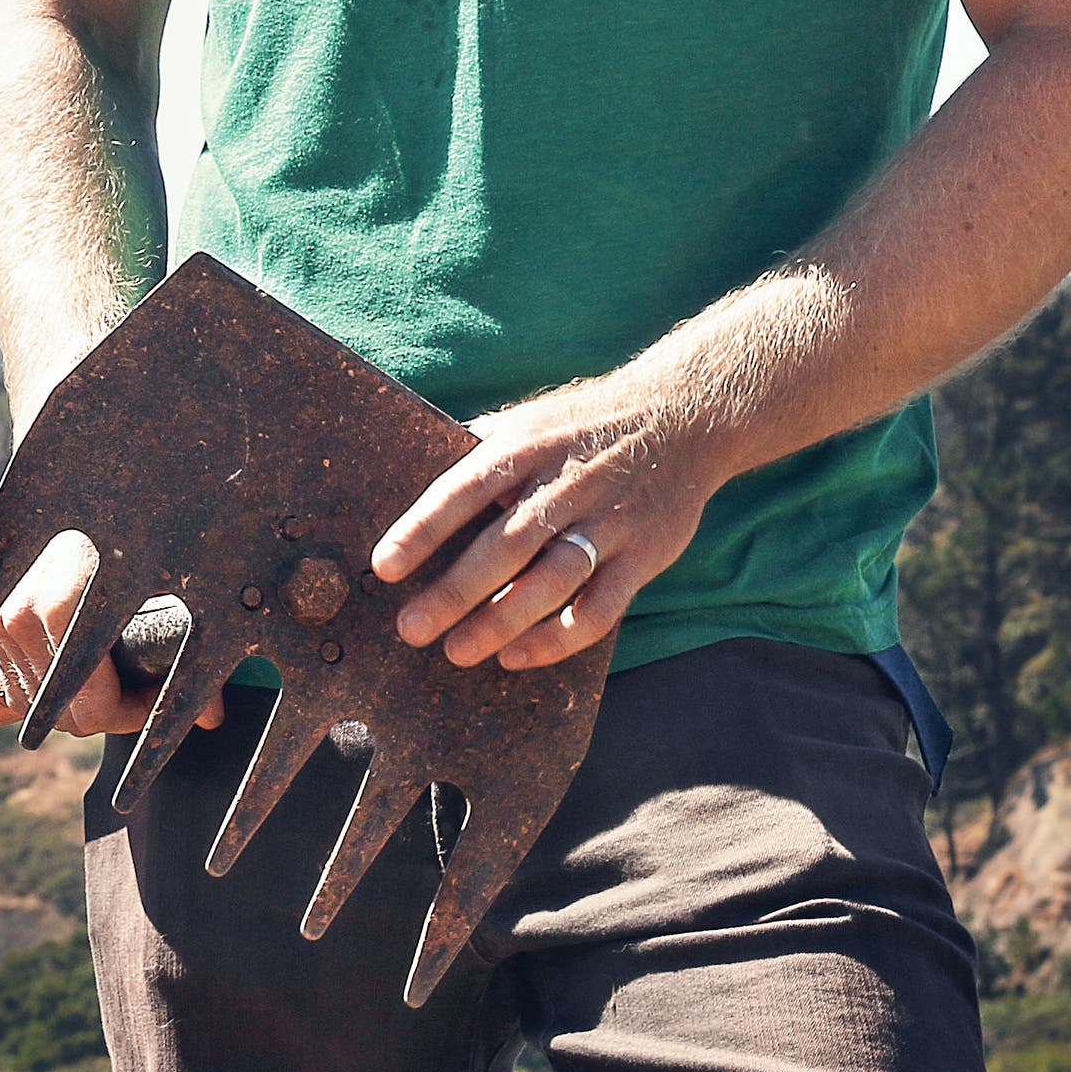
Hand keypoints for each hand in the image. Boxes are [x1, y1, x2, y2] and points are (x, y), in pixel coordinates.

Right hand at [0, 529, 225, 738]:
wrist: (85, 491)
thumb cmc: (138, 534)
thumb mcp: (173, 579)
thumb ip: (189, 648)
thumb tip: (212, 716)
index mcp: (68, 593)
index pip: (88, 696)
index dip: (133, 710)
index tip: (158, 696)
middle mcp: (24, 606)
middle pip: (63, 711)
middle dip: (111, 712)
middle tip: (144, 688)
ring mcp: (1, 616)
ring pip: (39, 708)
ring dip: (79, 704)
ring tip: (115, 676)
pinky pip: (20, 692)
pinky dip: (50, 695)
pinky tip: (81, 671)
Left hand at [371, 367, 735, 669]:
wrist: (686, 416)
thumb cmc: (585, 424)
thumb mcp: (530, 419)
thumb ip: (480, 448)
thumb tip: (411, 462)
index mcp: (526, 447)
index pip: (463, 489)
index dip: (422, 528)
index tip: (384, 567)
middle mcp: (565, 485)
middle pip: (505, 546)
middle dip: (454, 592)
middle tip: (411, 629)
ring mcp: (608, 522)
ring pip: (551, 582)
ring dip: (502, 621)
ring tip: (457, 651)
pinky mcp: (643, 555)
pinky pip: (600, 607)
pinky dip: (559, 637)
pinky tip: (518, 655)